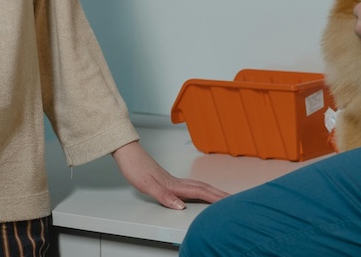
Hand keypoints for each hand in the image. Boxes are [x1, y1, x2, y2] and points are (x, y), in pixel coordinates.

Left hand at [112, 141, 228, 209]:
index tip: (227, 202)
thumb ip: (164, 196)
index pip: (199, 192)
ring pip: (198, 185)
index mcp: (173, 184)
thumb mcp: (147, 185)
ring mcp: (173, 180)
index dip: (214, 198)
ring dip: (212, 190)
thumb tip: (181, 206)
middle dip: (218, 194)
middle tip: (233, 199)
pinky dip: (201, 189)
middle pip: (203, 187)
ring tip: (222, 196)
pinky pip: (191, 185)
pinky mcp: (168, 180)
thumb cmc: (135, 167)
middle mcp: (176, 181)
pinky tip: (200, 190)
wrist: (128, 154)